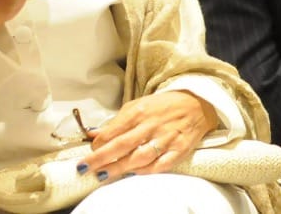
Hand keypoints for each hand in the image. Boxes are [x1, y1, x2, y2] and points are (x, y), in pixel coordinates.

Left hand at [75, 90, 218, 181]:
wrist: (195, 103)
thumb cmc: (162, 106)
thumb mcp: (136, 106)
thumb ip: (116, 122)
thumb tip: (93, 133)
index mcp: (138, 112)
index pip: (113, 130)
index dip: (98, 143)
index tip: (89, 152)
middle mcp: (150, 125)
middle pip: (122, 145)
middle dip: (101, 158)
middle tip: (85, 168)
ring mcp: (166, 139)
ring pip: (139, 157)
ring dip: (119, 168)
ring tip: (103, 176)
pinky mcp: (179, 150)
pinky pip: (160, 165)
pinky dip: (146, 171)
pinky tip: (133, 174)